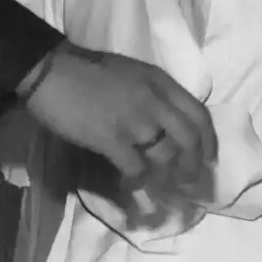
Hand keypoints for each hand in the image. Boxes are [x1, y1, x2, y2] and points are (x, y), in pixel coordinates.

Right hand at [21, 42, 217, 197]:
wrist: (52, 73)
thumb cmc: (88, 72)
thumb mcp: (132, 75)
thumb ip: (151, 96)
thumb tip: (163, 123)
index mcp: (160, 82)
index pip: (199, 114)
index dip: (208, 141)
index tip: (209, 159)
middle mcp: (153, 101)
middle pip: (188, 139)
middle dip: (193, 164)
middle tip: (188, 182)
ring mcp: (133, 120)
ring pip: (164, 155)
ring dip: (165, 176)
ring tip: (160, 189)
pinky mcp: (111, 139)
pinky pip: (135, 168)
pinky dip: (137, 180)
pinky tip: (131, 184)